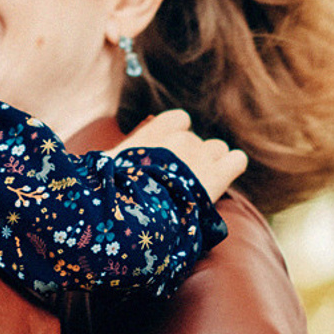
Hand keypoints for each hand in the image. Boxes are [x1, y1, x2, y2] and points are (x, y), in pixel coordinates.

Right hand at [113, 109, 247, 201]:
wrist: (137, 213)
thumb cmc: (114, 195)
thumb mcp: (104, 170)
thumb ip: (112, 159)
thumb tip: (97, 159)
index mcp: (152, 136)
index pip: (179, 120)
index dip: (177, 135)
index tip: (169, 154)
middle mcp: (178, 140)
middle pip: (196, 140)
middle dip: (192, 156)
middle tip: (181, 180)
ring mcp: (200, 156)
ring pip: (217, 149)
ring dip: (212, 163)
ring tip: (200, 184)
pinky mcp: (219, 174)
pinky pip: (236, 160)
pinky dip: (232, 167)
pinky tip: (225, 178)